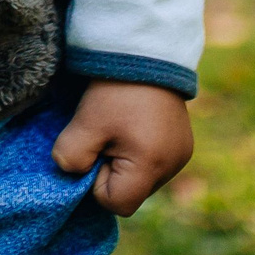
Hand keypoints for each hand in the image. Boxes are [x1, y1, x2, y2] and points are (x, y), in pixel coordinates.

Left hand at [51, 81, 192, 214]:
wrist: (145, 51)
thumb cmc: (114, 91)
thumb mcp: (85, 123)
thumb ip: (70, 157)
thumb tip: (72, 173)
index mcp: (151, 166)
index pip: (117, 204)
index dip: (97, 183)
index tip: (95, 149)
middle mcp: (172, 166)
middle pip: (132, 193)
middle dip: (111, 172)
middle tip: (106, 135)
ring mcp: (181, 156)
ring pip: (143, 180)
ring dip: (126, 163)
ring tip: (121, 127)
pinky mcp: (183, 144)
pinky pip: (155, 164)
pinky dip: (140, 152)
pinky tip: (135, 125)